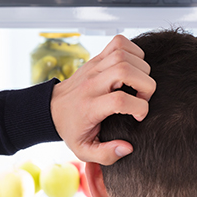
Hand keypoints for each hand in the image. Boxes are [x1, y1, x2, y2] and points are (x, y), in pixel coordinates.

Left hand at [50, 35, 155, 165]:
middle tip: (142, 98)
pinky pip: (119, 42)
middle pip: (124, 70)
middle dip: (145, 84)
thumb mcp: (84, 150)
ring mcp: (94, 67)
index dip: (138, 108)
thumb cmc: (72, 130)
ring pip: (124, 54)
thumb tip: (127, 148)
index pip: (119, 100)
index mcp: (89, 107)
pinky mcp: (96, 58)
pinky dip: (134, 51)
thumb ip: (106, 155)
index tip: (139, 117)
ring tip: (139, 85)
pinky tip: (134, 68)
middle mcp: (91, 84)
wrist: (51, 110)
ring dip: (141, 68)